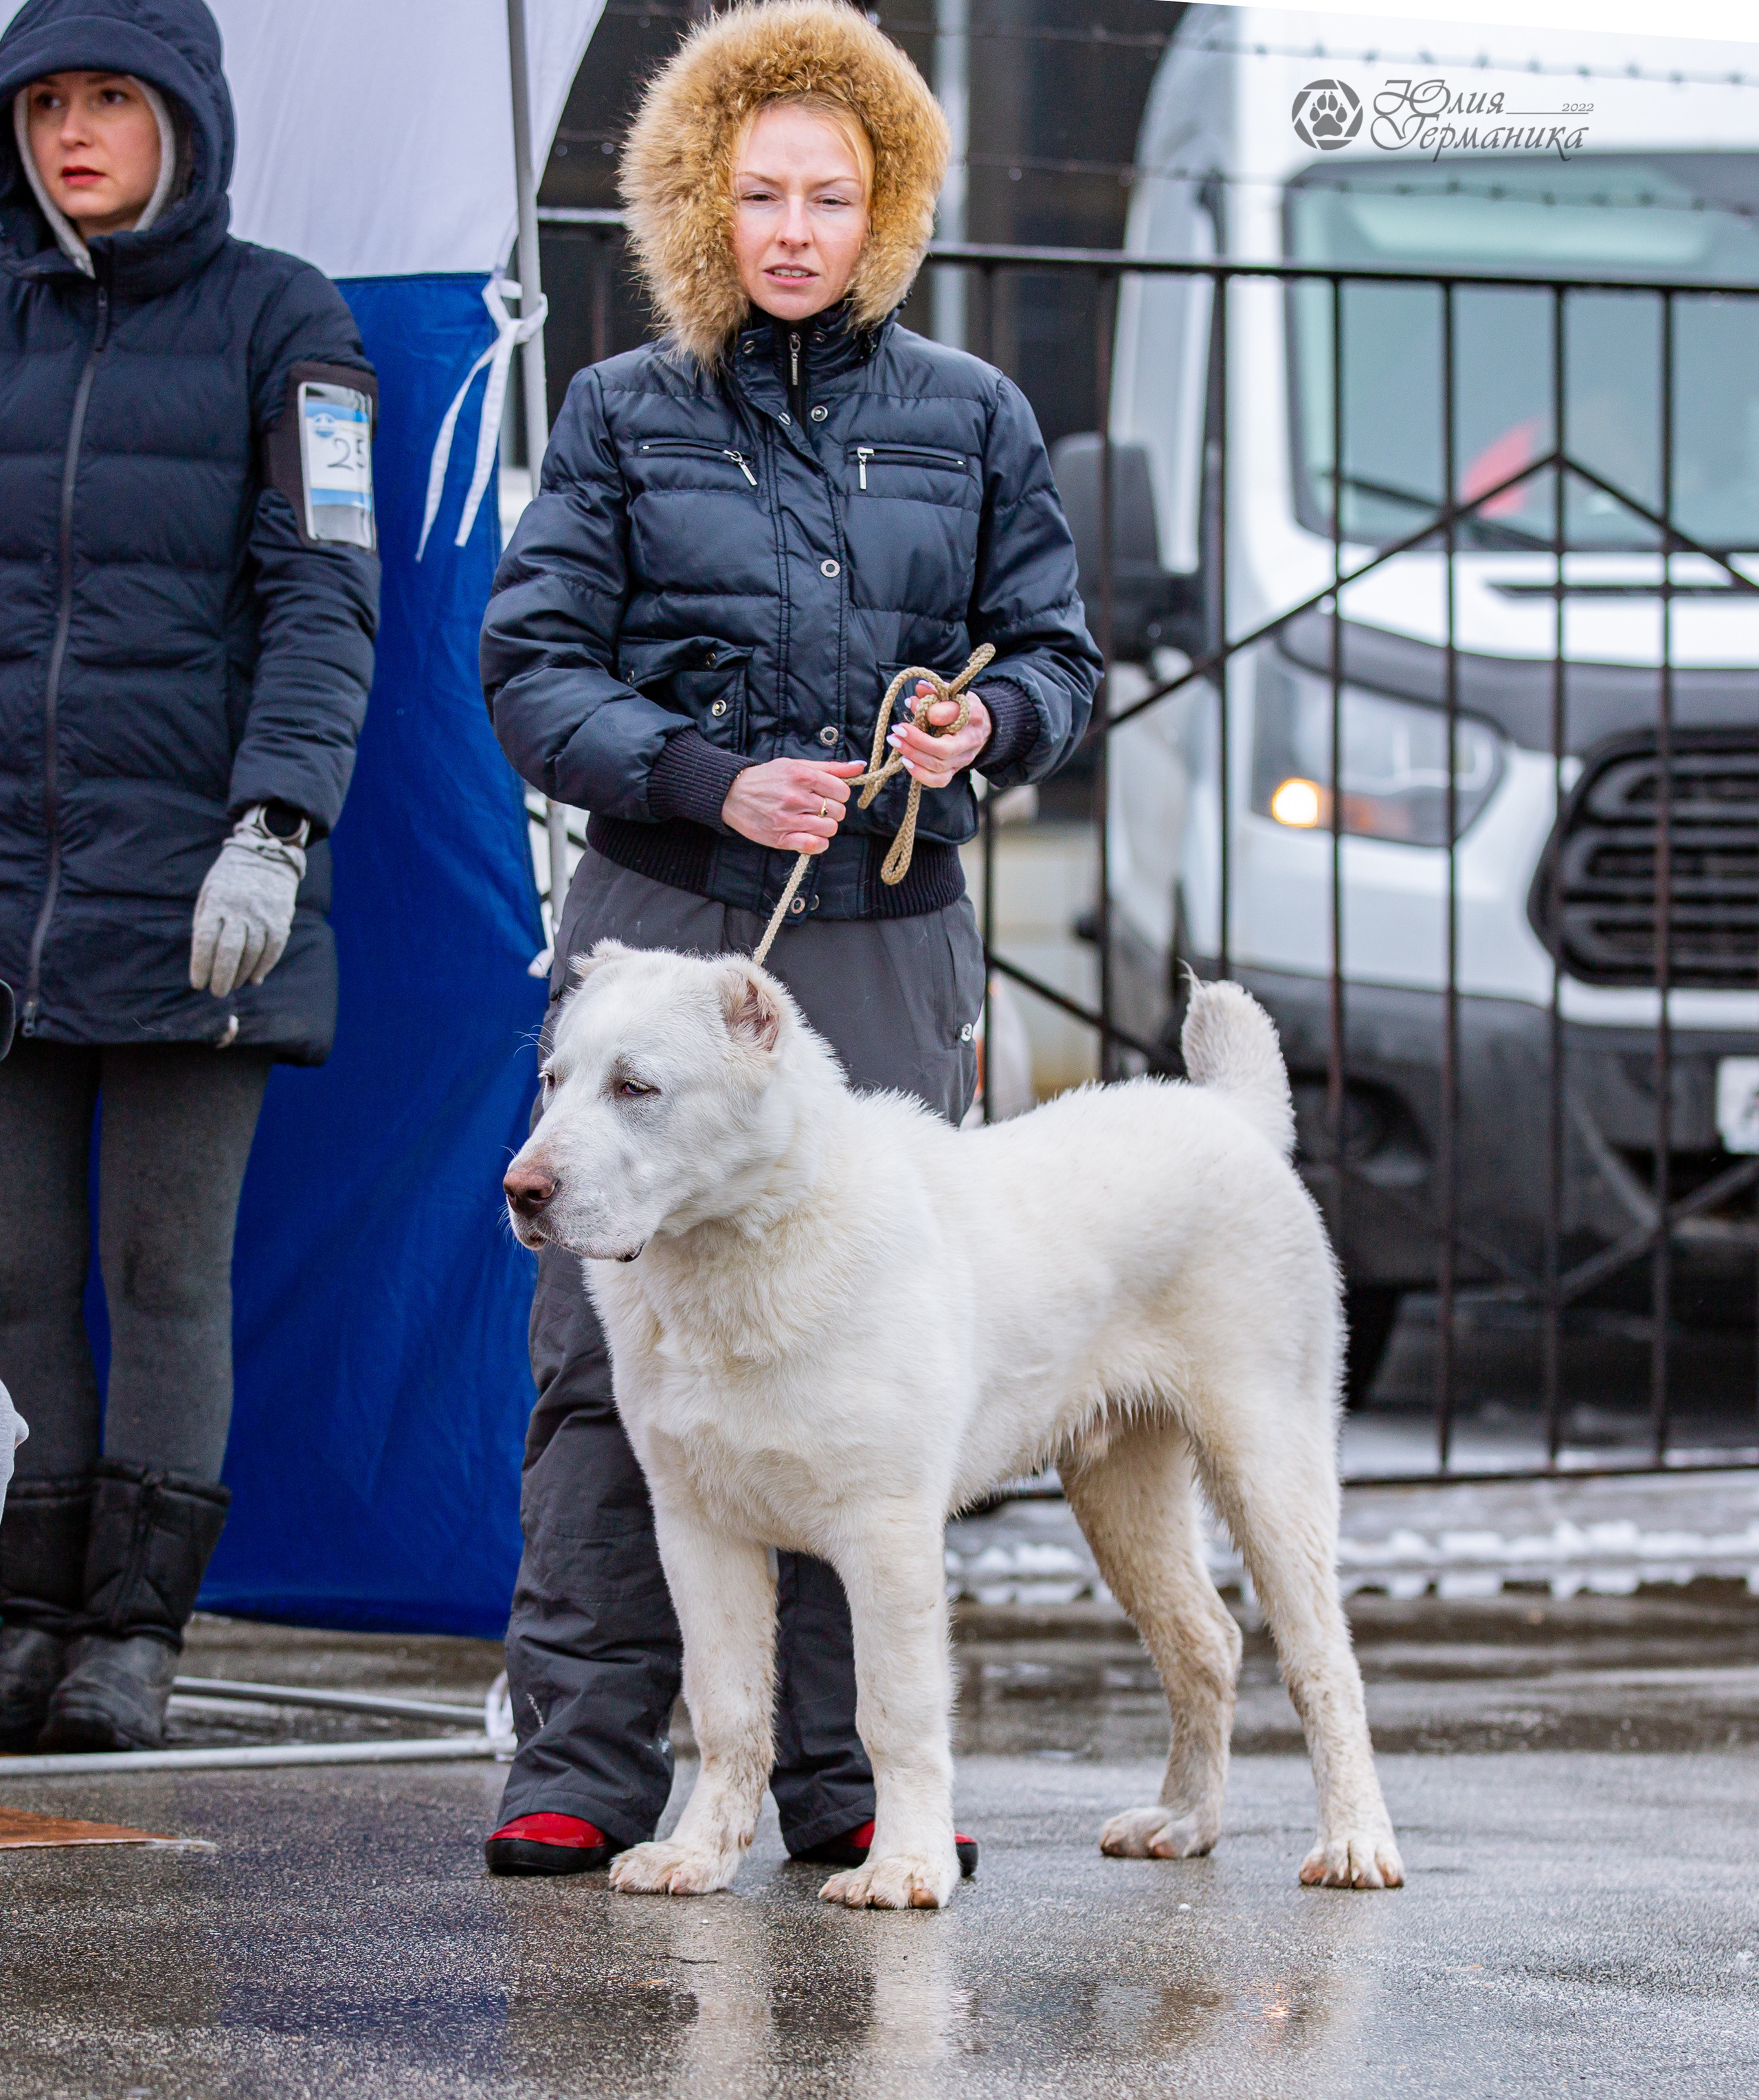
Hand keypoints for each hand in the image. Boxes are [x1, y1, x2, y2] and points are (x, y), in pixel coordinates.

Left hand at [190, 819, 303, 997]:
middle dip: (222, 977)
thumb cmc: (229, 880)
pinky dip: (263, 967)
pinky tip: (254, 978)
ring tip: (233, 985)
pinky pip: (272, 950)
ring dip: (242, 975)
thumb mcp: (209, 893)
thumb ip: (205, 924)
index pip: (205, 940)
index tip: (197, 984)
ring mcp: (262, 915)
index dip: (201, 965)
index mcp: (217, 902)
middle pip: (230, 951)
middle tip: (217, 992)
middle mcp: (240, 909)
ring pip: (252, 953)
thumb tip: (207, 962)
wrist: (265, 856)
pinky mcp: (280, 919)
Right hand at [721, 758, 865, 854]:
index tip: (829, 794)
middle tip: (818, 807)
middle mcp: (795, 797)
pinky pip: (815, 845)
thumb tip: (859, 766)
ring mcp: (788, 819)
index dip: (839, 794)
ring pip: (829, 828)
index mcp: (801, 776)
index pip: (842, 791)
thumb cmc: (767, 778)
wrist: (732, 794)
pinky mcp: (781, 838)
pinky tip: (811, 835)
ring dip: (825, 826)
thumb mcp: (796, 765)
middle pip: (838, 811)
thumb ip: (830, 767)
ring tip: (812, 820)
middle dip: (833, 809)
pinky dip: (818, 842)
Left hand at [887, 682, 991, 790]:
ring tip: (896, 742)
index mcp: (973, 714)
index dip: (931, 713)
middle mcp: (971, 739)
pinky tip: (906, 762)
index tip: (913, 704)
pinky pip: (939, 780)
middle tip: (897, 730)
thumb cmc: (962, 707)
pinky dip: (920, 774)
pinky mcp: (956, 770)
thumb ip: (935, 691)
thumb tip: (919, 689)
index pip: (953, 715)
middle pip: (944, 748)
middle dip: (916, 741)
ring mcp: (964, 758)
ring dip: (913, 755)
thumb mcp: (953, 693)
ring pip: (938, 765)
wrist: (980, 727)